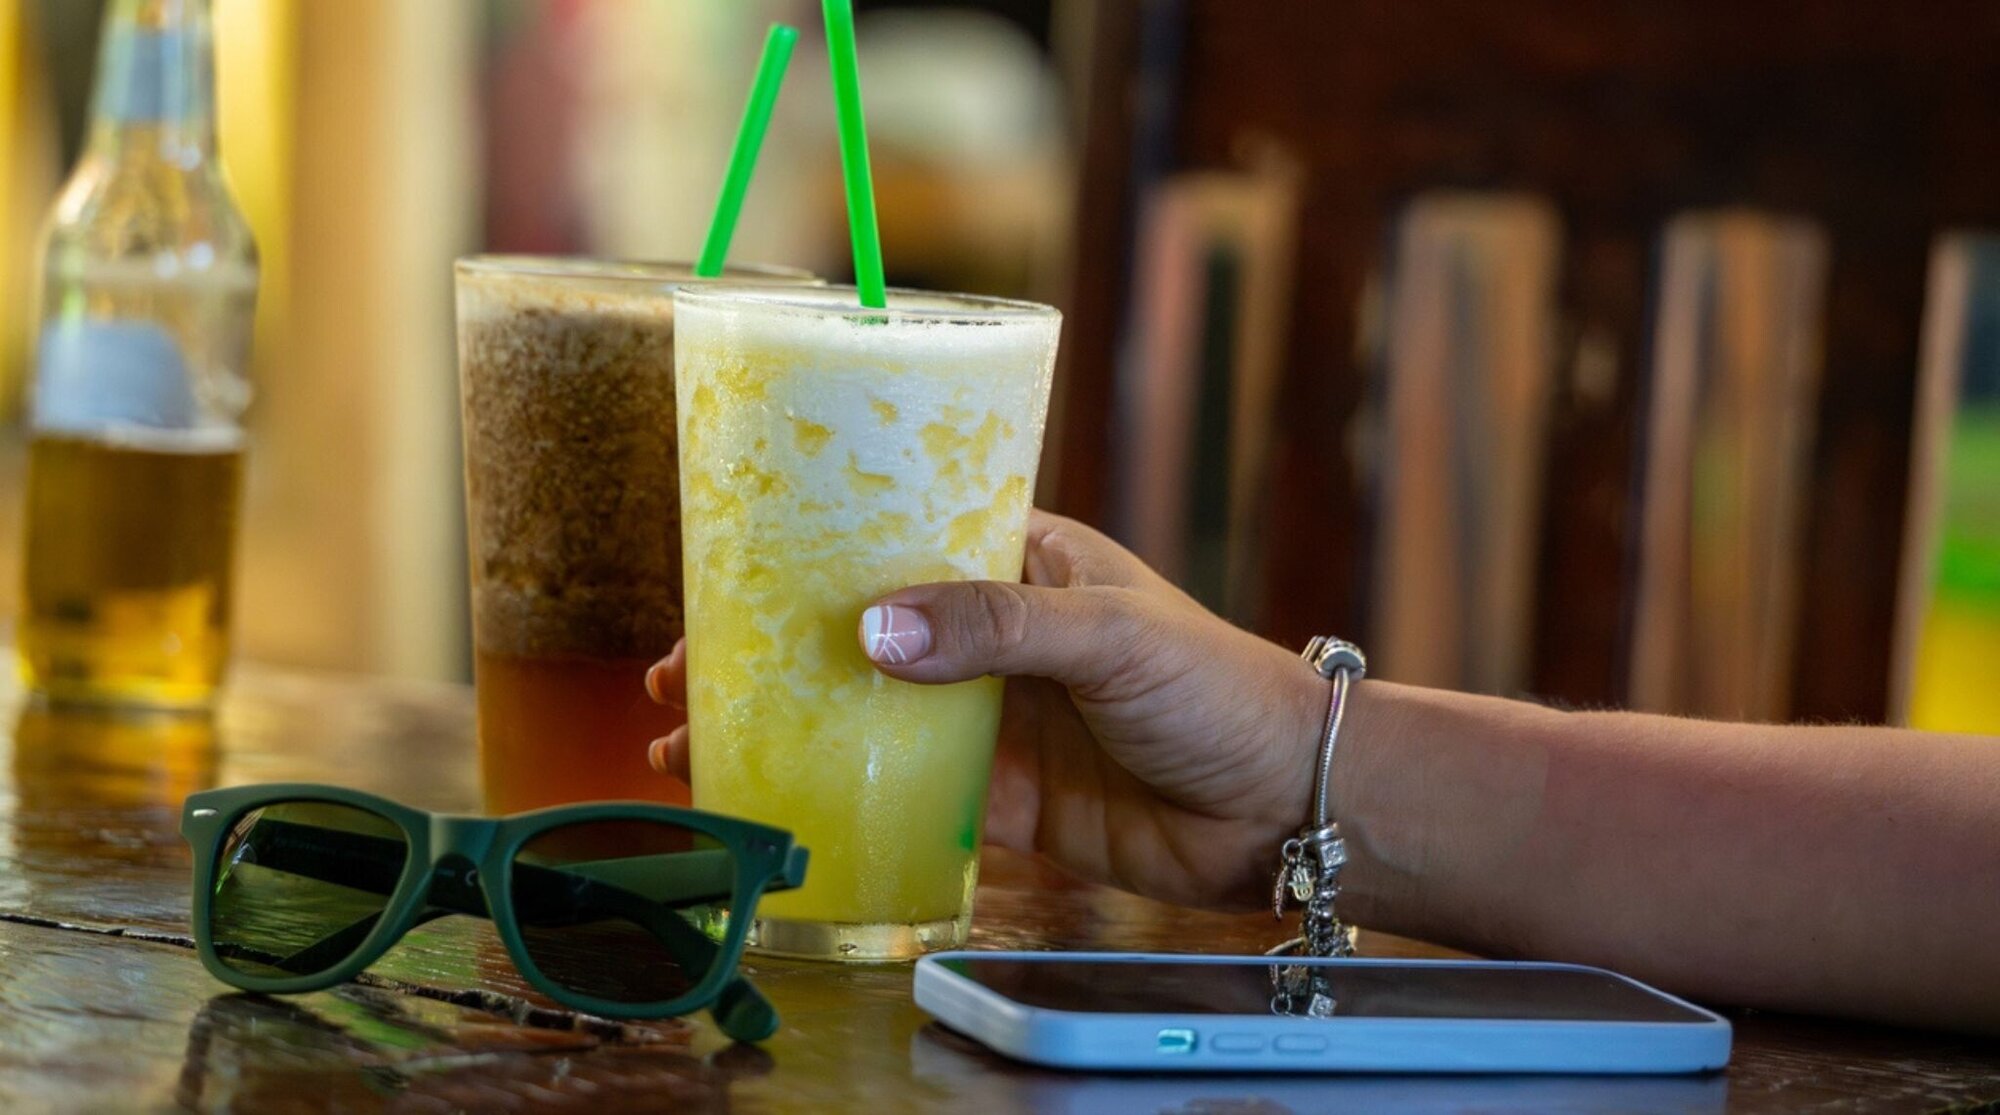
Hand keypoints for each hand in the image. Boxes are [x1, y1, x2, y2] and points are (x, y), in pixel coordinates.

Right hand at [646, 509, 1327, 909]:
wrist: (1284, 808)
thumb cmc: (1215, 686)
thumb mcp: (1107, 633)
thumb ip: (995, 628)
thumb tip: (869, 632)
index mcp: (1021, 562)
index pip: (897, 534)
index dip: (810, 549)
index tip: (725, 564)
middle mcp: (992, 632)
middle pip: (857, 627)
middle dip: (766, 646)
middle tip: (679, 667)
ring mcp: (989, 715)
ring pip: (862, 711)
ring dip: (780, 723)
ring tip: (688, 741)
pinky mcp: (997, 797)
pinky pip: (898, 790)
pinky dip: (830, 793)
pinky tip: (767, 802)